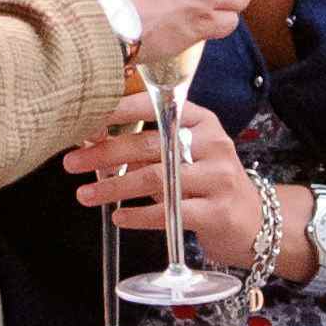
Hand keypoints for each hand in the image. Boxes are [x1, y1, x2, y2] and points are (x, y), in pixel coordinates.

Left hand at [65, 90, 267, 271]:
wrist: (253, 220)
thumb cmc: (207, 181)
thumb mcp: (186, 153)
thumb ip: (149, 144)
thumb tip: (93, 141)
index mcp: (201, 120)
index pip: (156, 105)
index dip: (118, 110)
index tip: (85, 117)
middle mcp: (212, 143)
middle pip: (150, 144)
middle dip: (105, 153)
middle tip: (72, 162)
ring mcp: (218, 177)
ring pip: (156, 179)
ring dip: (114, 187)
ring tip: (85, 195)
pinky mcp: (217, 211)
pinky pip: (169, 212)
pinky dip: (139, 215)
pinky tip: (118, 217)